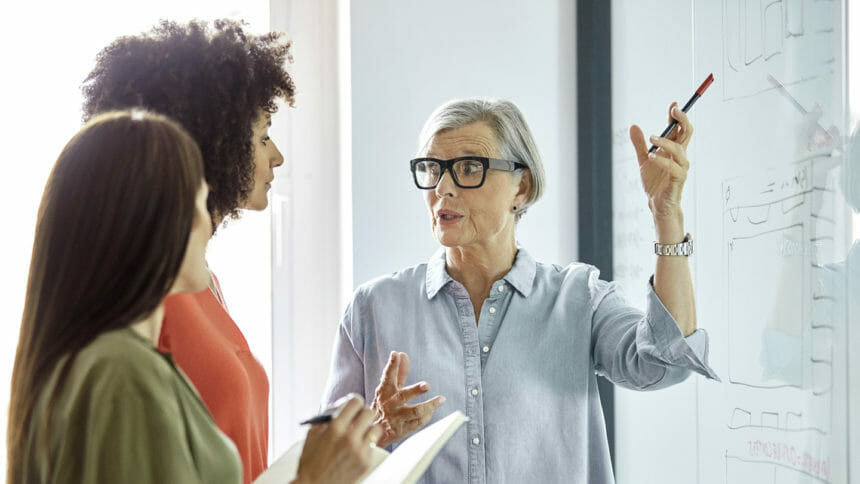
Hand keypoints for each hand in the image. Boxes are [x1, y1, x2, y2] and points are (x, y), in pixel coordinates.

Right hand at [294, 396, 382, 483]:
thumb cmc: (311, 460)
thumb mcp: (313, 433)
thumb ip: (328, 415)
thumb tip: (344, 403)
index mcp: (335, 427)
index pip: (356, 401)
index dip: (354, 403)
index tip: (353, 407)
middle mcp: (349, 437)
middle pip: (370, 412)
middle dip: (363, 414)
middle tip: (358, 419)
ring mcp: (360, 451)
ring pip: (376, 428)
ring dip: (368, 429)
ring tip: (359, 435)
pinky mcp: (366, 462)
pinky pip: (372, 445)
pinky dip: (366, 445)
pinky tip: (355, 451)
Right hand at [372, 351, 445, 447]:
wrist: (374, 433)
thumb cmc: (384, 405)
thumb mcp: (388, 389)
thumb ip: (398, 372)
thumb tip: (402, 354)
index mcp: (385, 391)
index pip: (388, 376)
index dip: (392, 365)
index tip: (395, 355)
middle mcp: (390, 404)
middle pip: (403, 396)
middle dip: (415, 390)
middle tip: (426, 385)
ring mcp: (396, 418)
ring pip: (415, 411)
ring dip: (429, 405)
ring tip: (441, 399)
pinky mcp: (403, 430)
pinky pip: (418, 423)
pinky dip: (426, 416)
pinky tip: (431, 411)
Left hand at [629, 103, 692, 223]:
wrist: (656, 204)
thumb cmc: (654, 182)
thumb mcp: (643, 159)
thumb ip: (639, 144)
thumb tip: (633, 125)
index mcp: (673, 149)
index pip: (678, 128)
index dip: (677, 116)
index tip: (673, 104)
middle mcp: (680, 155)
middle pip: (687, 133)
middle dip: (682, 120)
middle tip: (674, 110)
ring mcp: (681, 167)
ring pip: (679, 149)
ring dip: (666, 141)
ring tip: (652, 137)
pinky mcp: (678, 179)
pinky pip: (673, 167)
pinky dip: (662, 161)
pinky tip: (651, 156)